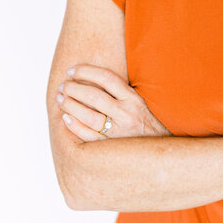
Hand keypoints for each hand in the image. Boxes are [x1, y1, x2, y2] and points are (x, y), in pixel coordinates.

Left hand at [57, 64, 172, 142]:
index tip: (72, 70)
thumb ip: (122, 92)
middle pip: (93, 96)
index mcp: (134, 99)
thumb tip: (94, 77)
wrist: (161, 151)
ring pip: (87, 115)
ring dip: (70, 105)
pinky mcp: (111, 147)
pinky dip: (74, 126)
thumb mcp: (141, 104)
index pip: (106, 78)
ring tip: (61, 98)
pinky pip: (87, 135)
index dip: (85, 71)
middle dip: (73, 88)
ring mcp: (118, 132)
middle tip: (63, 85)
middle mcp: (126, 114)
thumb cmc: (147, 125)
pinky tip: (65, 117)